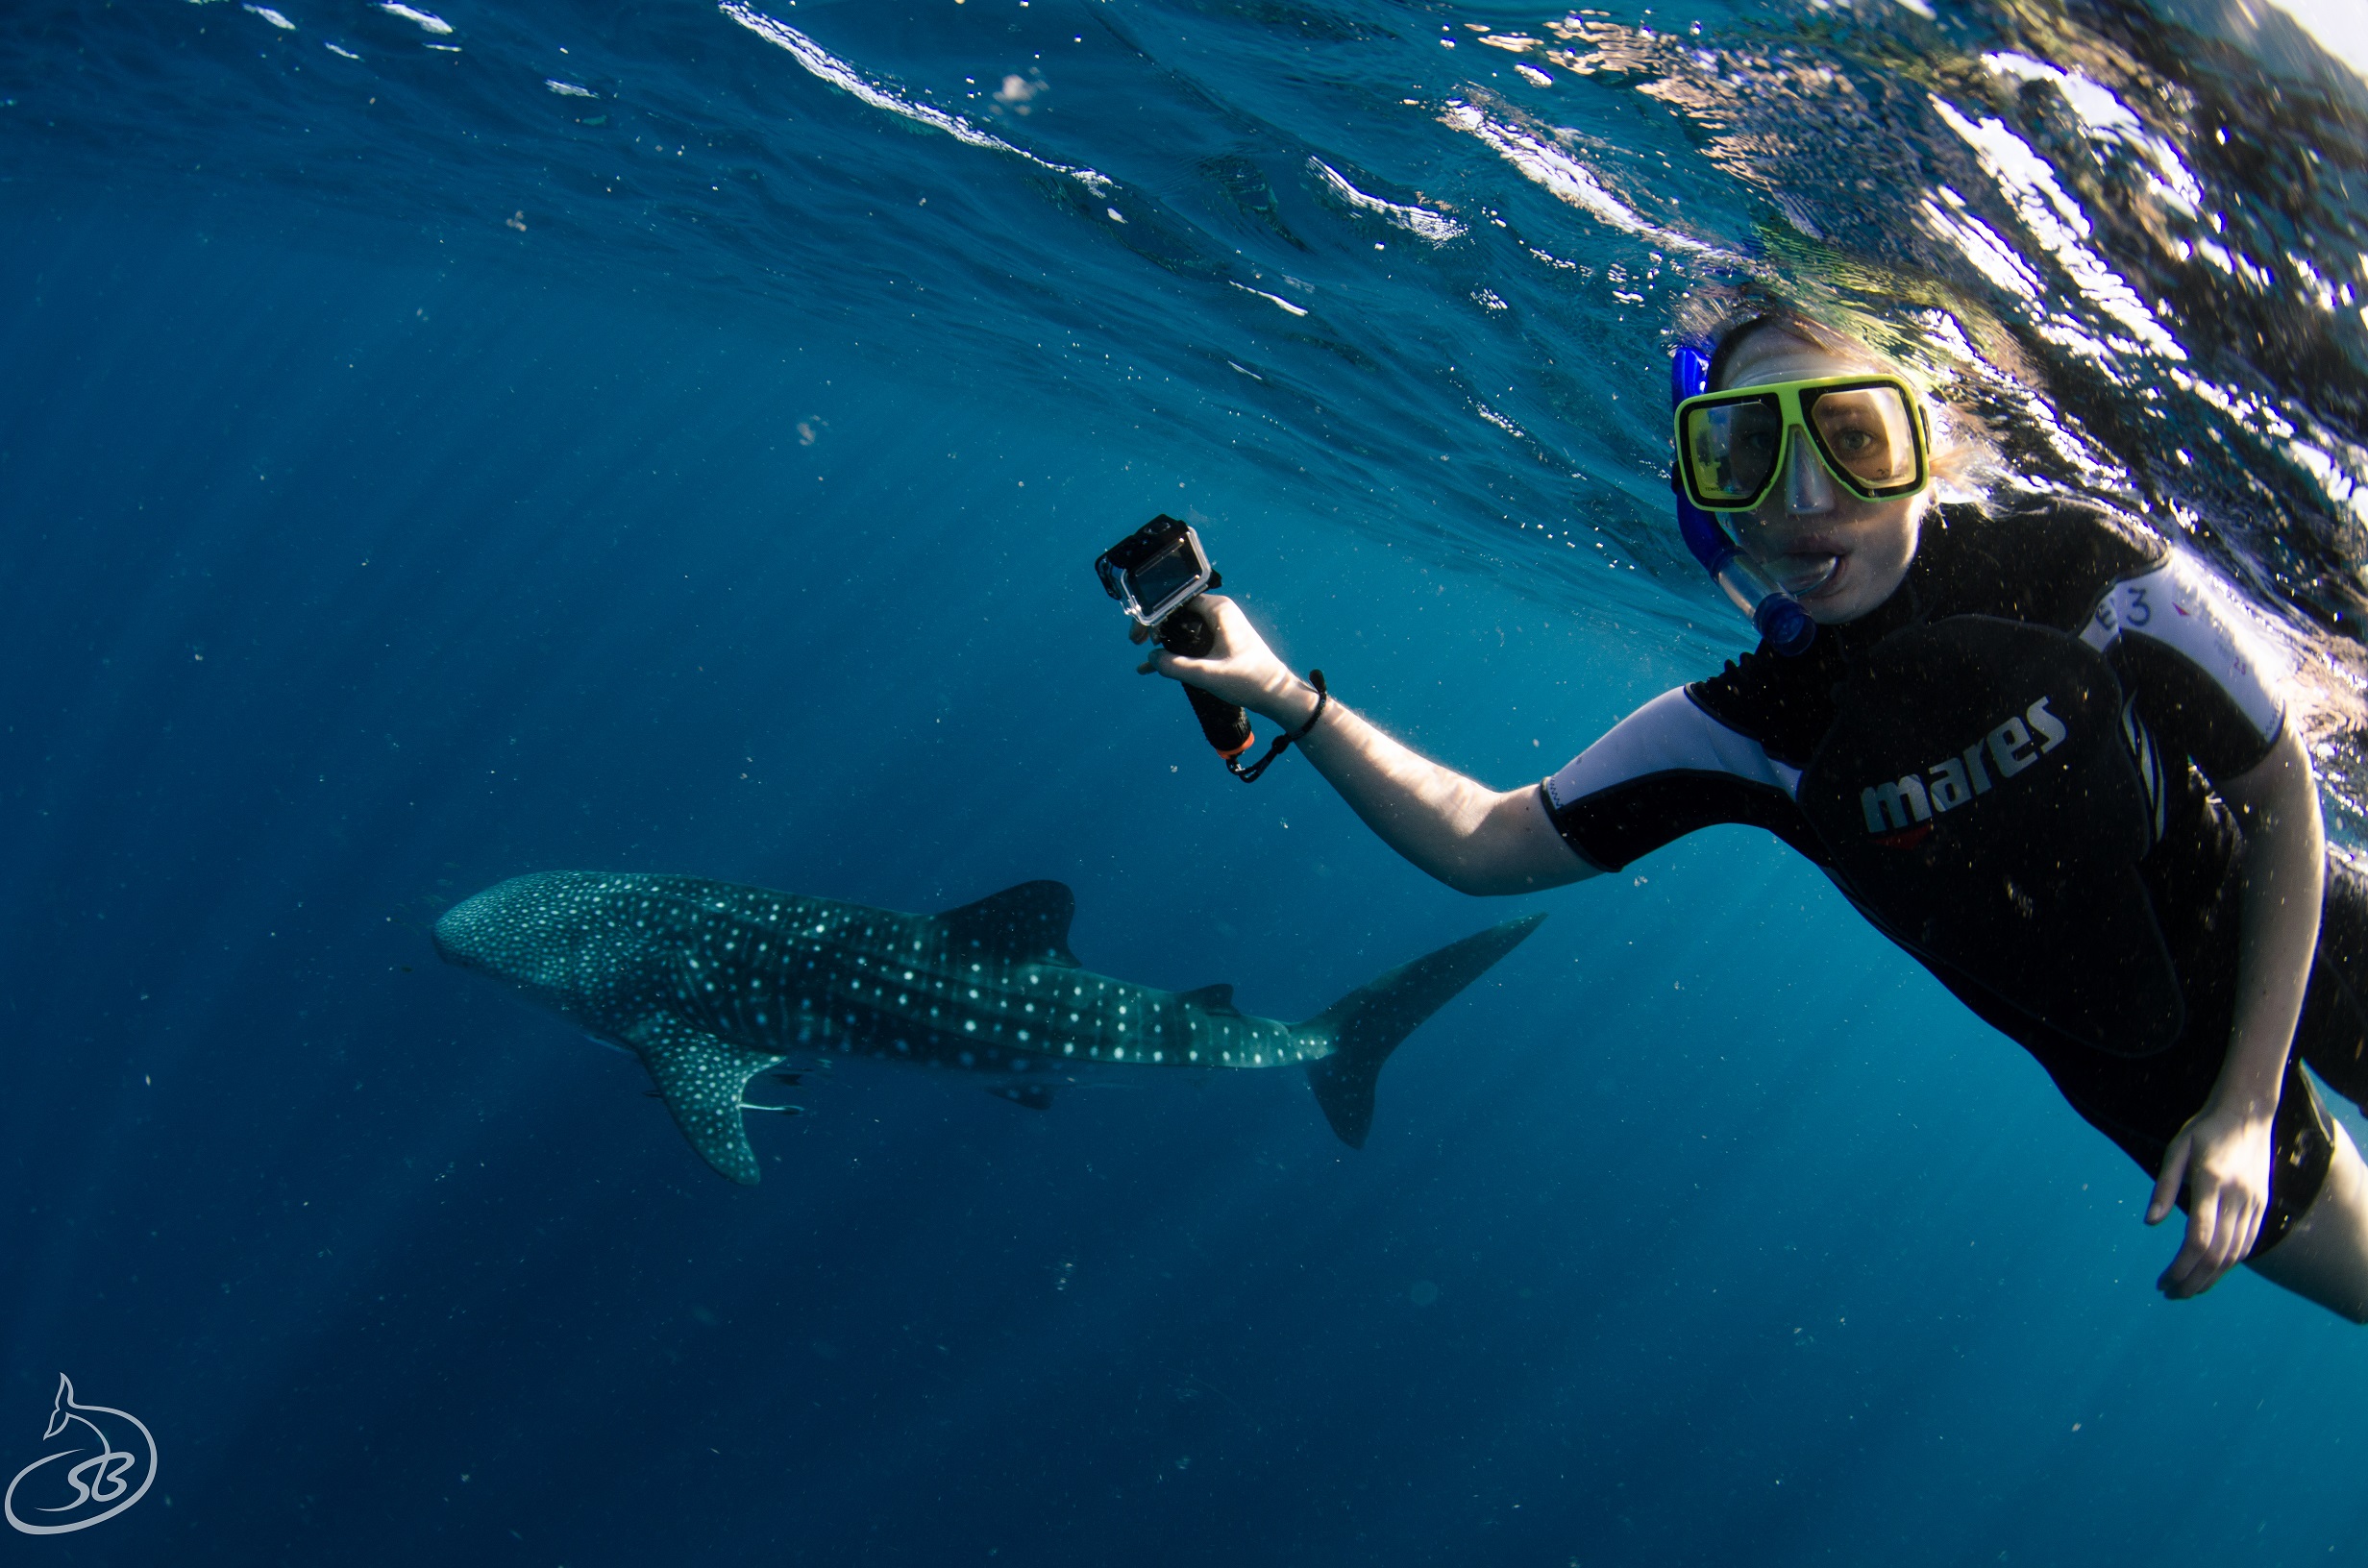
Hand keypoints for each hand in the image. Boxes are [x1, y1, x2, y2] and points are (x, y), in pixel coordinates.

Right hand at [1133, 594, 1317, 727]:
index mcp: (1218, 610)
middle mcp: (1219, 612)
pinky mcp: (1220, 640)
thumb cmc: (1250, 681)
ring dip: (1163, 641)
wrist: (1276, 695)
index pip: (1176, 601)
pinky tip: (1155, 666)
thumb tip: (1151, 658)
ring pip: (1181, 627)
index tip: (1141, 636)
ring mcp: (1220, 625)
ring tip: (1144, 658)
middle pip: (1176, 611)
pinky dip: (1176, 651)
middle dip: (1155, 628)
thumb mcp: (1208, 676)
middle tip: (1137, 643)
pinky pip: (1191, 640)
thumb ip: (1176, 666)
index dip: (1154, 617)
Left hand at [2146, 1098, 2276, 1299]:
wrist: (2248, 1114)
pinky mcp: (2263, 1206)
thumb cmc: (2205, 1131)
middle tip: (2169, 1294)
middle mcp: (2238, 1198)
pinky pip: (2247, 1244)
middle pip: (2217, 1254)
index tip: (2161, 1281)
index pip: (2199, 1238)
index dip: (2180, 1267)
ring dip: (2210, 1278)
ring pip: (2235, 1254)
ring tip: (2186, 1290)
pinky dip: (2228, 1264)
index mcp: (2212, 1182)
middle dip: (2192, 1281)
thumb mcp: (2176, 1150)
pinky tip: (2209, 1272)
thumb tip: (2150, 1223)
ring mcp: (2255, 1204)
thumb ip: (2163, 1187)